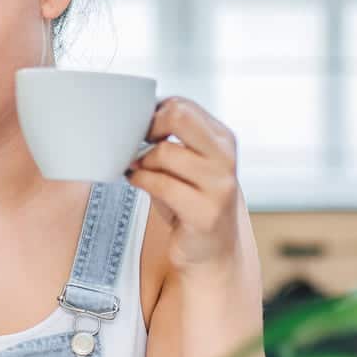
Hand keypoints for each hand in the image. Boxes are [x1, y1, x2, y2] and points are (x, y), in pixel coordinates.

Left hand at [126, 97, 245, 273]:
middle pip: (179, 116)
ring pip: (164, 152)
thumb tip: (131, 119)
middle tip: (138, 146)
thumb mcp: (186, 163)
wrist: (212, 251)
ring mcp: (218, 185)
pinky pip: (160, 184)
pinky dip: (141, 181)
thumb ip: (170, 138)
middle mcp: (225, 157)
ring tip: (139, 171)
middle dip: (149, 128)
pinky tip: (138, 183)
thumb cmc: (190, 202)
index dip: (153, 114)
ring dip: (142, 162)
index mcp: (222, 139)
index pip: (182, 105)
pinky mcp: (204, 212)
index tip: (142, 131)